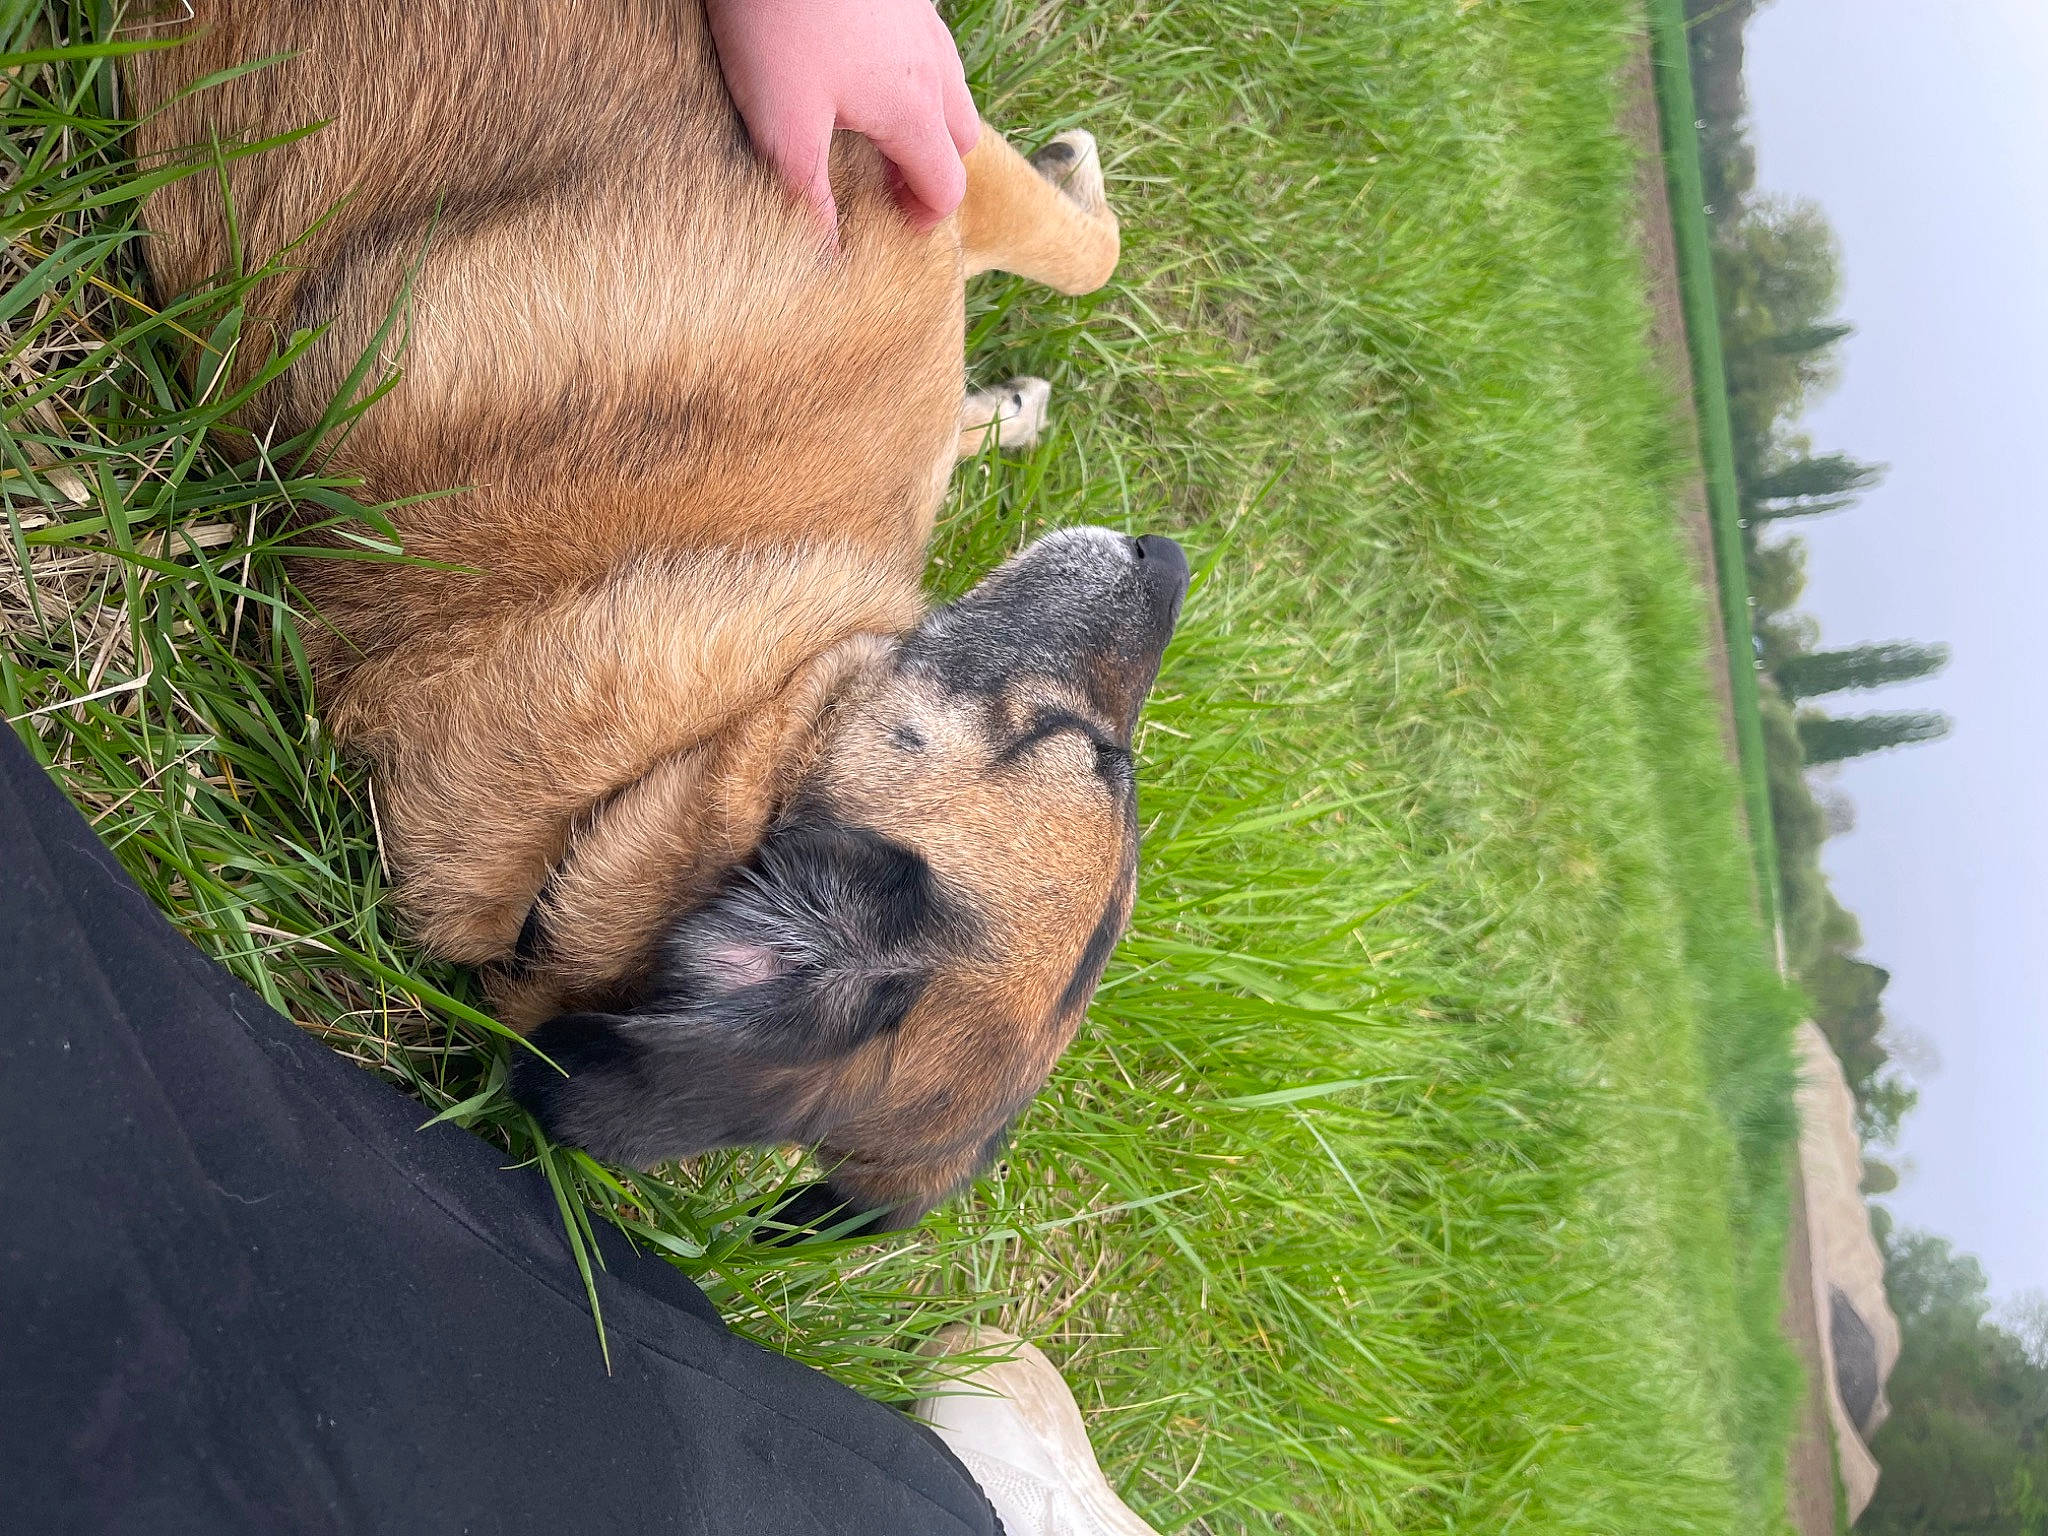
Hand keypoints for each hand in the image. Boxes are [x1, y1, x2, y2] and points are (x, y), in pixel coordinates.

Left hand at [706, 0, 980, 236]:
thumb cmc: (779, 17)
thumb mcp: (781, 120)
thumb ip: (806, 192)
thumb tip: (823, 253)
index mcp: (912, 110)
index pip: (946, 188)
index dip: (922, 219)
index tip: (888, 227)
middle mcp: (933, 68)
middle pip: (958, 140)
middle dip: (929, 170)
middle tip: (880, 183)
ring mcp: (922, 24)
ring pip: (946, 90)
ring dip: (921, 121)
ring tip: (866, 129)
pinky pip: (922, 49)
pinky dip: (906, 75)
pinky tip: (856, 68)